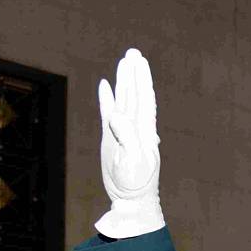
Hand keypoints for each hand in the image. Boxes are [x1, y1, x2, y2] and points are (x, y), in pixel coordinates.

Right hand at [96, 49, 164, 237]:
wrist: (131, 198)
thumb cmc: (136, 182)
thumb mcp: (133, 160)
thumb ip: (127, 137)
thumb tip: (116, 115)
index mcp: (145, 130)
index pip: (144, 99)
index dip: (142, 79)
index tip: (140, 61)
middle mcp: (136, 127)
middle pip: (135, 94)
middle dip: (135, 73)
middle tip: (133, 53)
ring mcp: (123, 130)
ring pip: (124, 99)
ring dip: (124, 81)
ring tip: (124, 62)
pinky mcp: (112, 137)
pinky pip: (109, 112)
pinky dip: (108, 98)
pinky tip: (106, 85)